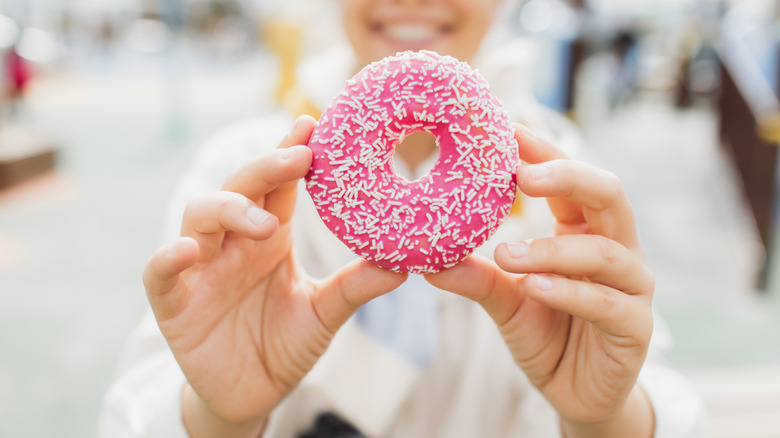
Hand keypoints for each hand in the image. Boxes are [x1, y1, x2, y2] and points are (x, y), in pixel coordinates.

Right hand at [142, 116, 406, 436]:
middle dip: (266, 167)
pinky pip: (160, 273)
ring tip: (265, 222)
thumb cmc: (285, 343)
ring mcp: (200, 268)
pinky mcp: (174, 303)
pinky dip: (168, 259)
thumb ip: (355, 286)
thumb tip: (403, 264)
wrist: (251, 394)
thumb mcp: (324, 312)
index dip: (291, 154)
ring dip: (229, 209)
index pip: (278, 184)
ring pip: (199, 216)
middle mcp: (233, 242)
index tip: (313, 124)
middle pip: (240, 187)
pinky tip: (187, 252)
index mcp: (269, 236)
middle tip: (300, 156)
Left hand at [425, 125, 654, 436]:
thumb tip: (428, 259)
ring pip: (605, 251)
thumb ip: (477, 278)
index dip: (544, 152)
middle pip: (608, 194)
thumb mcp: (506, 301)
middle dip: (567, 175)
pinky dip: (570, 291)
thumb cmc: (546, 335)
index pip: (571, 180)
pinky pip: (607, 302)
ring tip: (506, 253)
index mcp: (586, 232)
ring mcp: (634, 287)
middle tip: (522, 173)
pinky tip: (535, 286)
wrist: (576, 394)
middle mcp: (617, 249)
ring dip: (553, 250)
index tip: (506, 129)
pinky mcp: (637, 326)